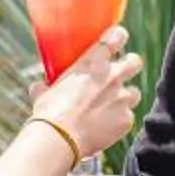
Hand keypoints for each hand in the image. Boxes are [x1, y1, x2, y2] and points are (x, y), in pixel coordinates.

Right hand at [35, 24, 142, 162]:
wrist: (60, 138)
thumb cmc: (49, 113)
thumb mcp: (44, 92)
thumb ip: (47, 85)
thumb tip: (39, 86)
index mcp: (92, 63)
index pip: (117, 36)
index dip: (118, 36)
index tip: (116, 39)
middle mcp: (112, 77)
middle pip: (135, 62)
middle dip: (131, 65)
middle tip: (122, 72)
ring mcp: (122, 98)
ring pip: (135, 92)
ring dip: (125, 97)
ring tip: (112, 106)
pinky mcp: (126, 120)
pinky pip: (128, 117)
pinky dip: (119, 121)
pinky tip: (106, 128)